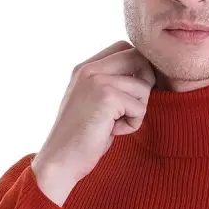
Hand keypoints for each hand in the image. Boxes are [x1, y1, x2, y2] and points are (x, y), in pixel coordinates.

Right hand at [31, 40, 155, 204]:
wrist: (60, 161)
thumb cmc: (81, 138)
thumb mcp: (94, 103)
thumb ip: (112, 84)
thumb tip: (147, 76)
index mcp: (85, 67)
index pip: (124, 48)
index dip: (137, 68)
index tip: (130, 95)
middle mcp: (89, 68)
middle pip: (138, 57)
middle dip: (145, 83)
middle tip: (130, 108)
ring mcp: (97, 80)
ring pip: (144, 86)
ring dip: (137, 110)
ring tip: (115, 124)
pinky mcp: (106, 96)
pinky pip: (140, 107)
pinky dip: (132, 125)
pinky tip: (112, 132)